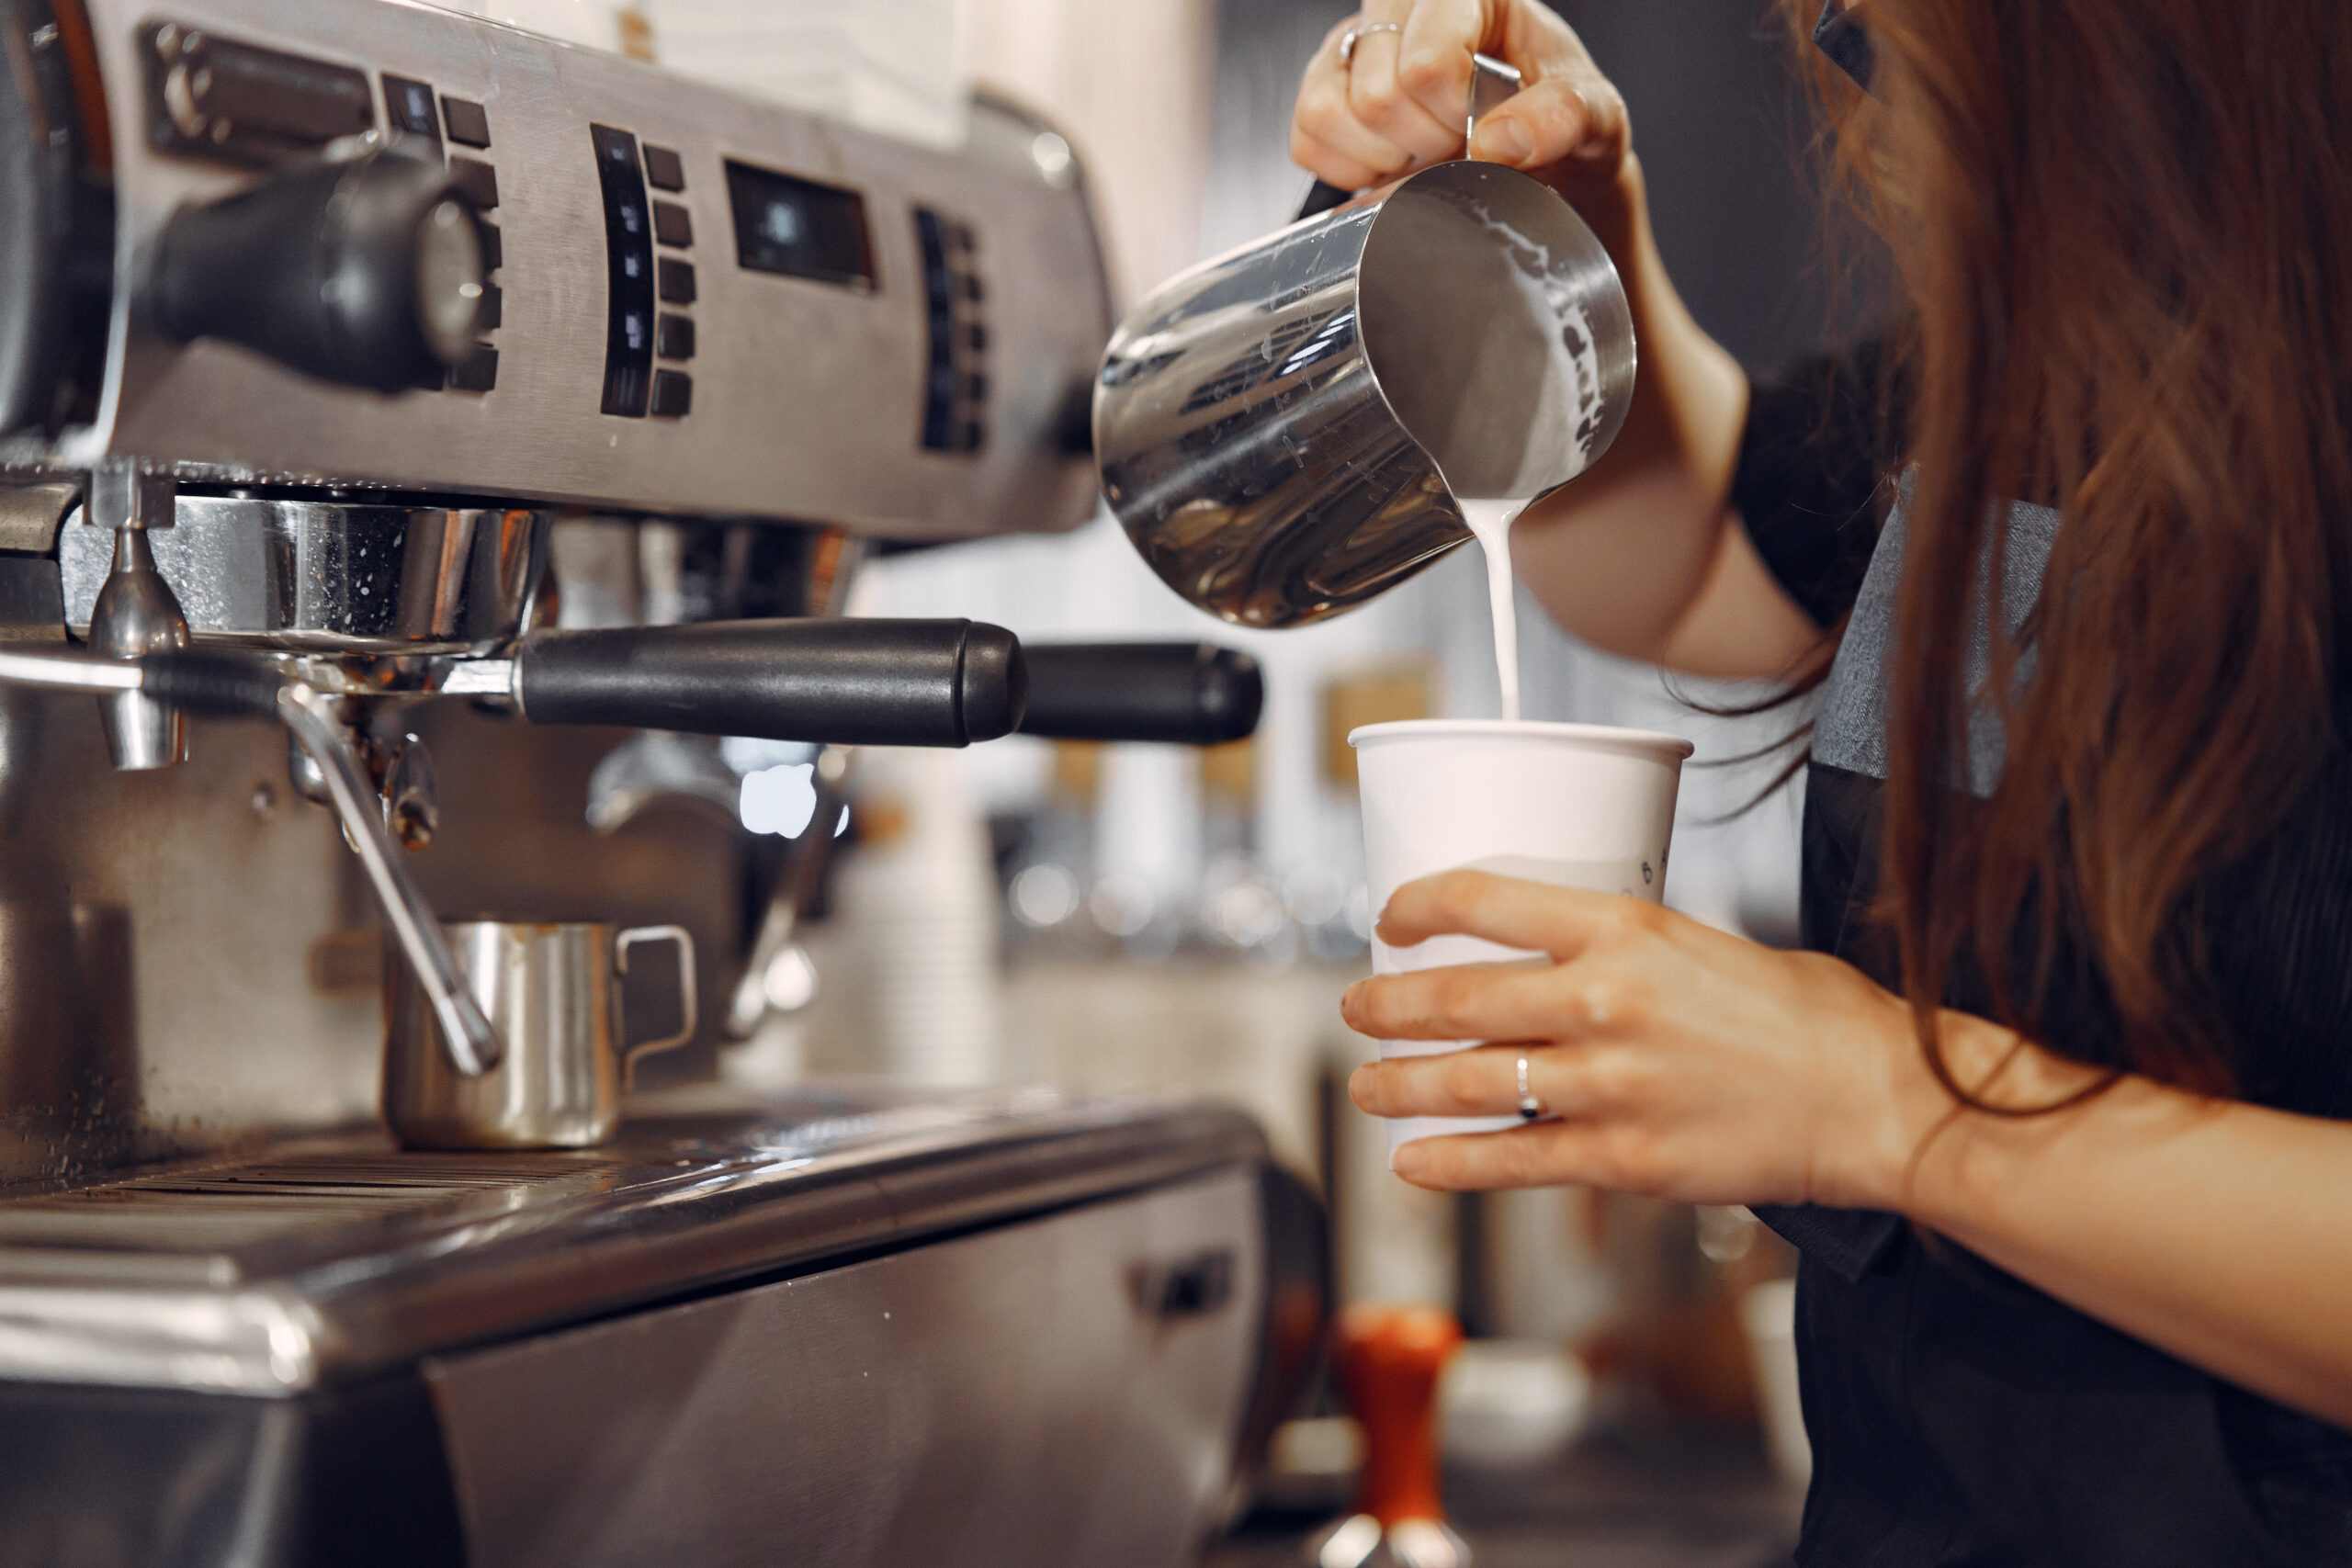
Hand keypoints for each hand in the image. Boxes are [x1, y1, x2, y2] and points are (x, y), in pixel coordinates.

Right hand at [1292, 0, 1630, 200]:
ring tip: (1427, 149)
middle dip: (1423, 141)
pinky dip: (1351, 169)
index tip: (1481, 124)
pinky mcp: (1321, 89)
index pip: (1426, 63)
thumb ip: (1562, 117)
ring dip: (1386, 156)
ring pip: (1329, 115)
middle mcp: (1403, 7)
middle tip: (1457, 142)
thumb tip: (1500, 140)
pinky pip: (1306, 140)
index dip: (1453, 115)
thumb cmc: (1560, 116)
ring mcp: (1354, 46)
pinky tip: (1394, 160)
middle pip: (1375, 96)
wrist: (1541, 153)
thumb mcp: (1594, 114)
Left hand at [1341, 870, 1952, 1206]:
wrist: (1875, 1099)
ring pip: (1467, 1082)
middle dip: (1386, 1005)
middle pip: (1456, 998)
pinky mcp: (1624, 1159)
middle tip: (1357, 1009)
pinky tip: (1412, 1163)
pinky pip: (1512, 1160)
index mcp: (1627, 929)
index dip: (1418, 906)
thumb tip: (1555, 959)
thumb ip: (1625, 950)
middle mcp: (1605, 1001)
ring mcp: (1609, 1085)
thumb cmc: (1807, 1016)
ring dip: (1399, 1086)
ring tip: (1366, 1086)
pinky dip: (1449, 1163)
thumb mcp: (1706, 941)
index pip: (1485, 900)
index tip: (1391, 916)